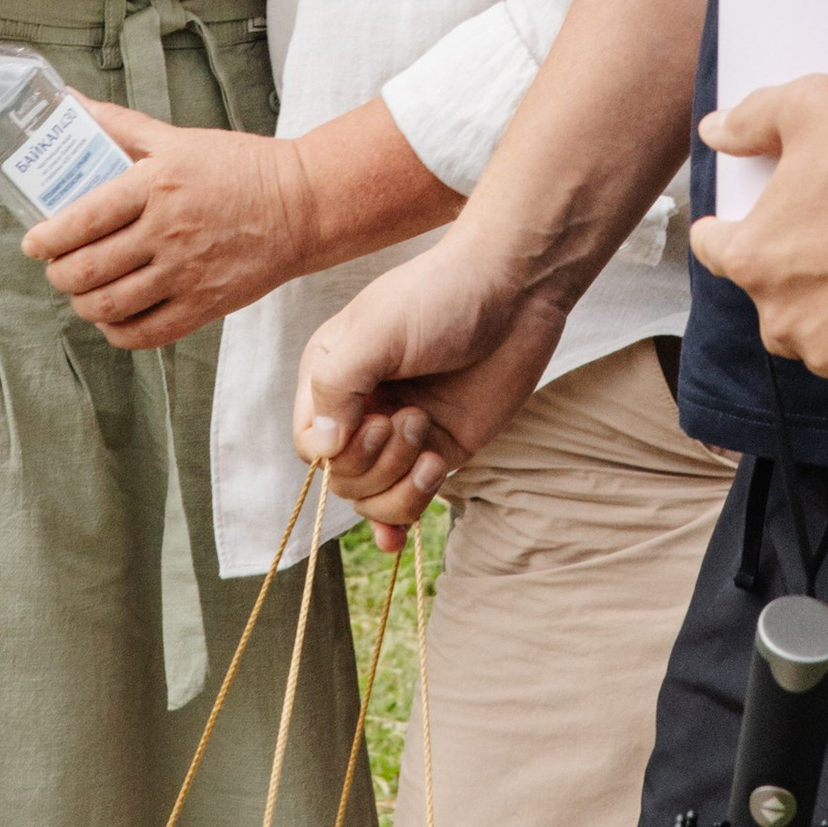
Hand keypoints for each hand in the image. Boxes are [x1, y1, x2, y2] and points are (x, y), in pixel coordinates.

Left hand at [24, 112, 317, 346]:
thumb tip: (72, 103)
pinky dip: (116, 330)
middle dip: (59, 274)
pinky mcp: (205, 306)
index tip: (33, 243)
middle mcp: (168, 231)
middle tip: (55, 267)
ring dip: (82, 303)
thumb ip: (121, 126)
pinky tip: (112, 316)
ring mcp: (187, 273)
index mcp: (157, 185)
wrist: (302, 206)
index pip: (83, 218)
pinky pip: (145, 332)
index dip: (47, 237)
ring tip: (81, 291)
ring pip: (110, 304)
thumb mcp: (178, 139)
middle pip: (89, 269)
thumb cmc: (240, 167)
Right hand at [294, 236, 567, 545]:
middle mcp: (362, 407)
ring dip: (400, 486)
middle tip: (413, 418)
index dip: (338, 451)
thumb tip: (321, 450)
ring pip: (375, 497)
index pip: (311, 443)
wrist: (516, 291)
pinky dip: (403, 517)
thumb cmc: (442, 296)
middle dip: (377, 462)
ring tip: (431, 446)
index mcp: (332, 374)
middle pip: (343, 478)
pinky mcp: (440, 448)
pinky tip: (398, 536)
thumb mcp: (378, 331)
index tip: (376, 419)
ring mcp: (402, 431)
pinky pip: (410, 500)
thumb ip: (338, 387)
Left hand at [689, 75, 827, 407]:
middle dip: (789, 271)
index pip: (713, 247)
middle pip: (767, 295)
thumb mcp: (805, 106)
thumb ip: (749, 121)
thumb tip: (716, 132)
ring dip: (826, 315)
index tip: (749, 220)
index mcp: (752, 257)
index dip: (728, 227)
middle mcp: (782, 315)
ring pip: (810, 339)